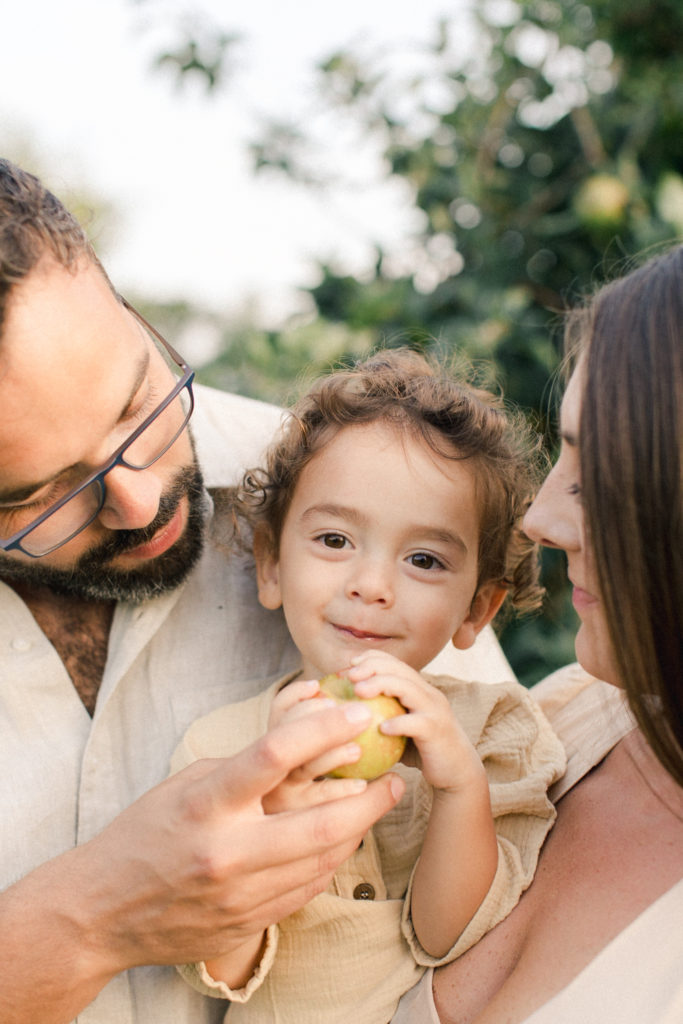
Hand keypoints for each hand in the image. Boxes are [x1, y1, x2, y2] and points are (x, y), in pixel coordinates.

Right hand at [72, 700, 404, 974]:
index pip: (272, 756)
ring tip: (373, 804)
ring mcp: (240, 895)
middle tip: (394, 778)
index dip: (322, 728)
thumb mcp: (186, 784)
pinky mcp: (248, 924)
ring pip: (323, 860)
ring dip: (357, 830)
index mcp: (205, 804)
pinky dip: (330, 860)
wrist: (104, 911)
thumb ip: (242, 770)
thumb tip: (301, 750)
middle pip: (319, 822)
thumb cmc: (146, 832)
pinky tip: (341, 840)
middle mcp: (227, 851)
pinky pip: (308, 889)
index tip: (355, 713)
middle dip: (369, 799)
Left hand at [348, 651, 484, 792]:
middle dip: (373, 667)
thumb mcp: (399, 728)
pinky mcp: (437, 731)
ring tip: (359, 691)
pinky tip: (381, 729)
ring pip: (408, 688)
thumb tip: (342, 714)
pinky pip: (416, 723)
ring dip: (381, 684)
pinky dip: (398, 723)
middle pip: (399, 670)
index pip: (395, 663)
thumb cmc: (420, 751)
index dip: (372, 658)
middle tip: (350, 676)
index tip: (349, 665)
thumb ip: (380, 716)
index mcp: (418, 689)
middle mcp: (428, 694)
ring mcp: (435, 710)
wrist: (456, 772)